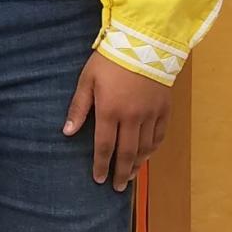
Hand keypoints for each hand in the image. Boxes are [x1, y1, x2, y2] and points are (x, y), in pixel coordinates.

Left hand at [63, 52, 171, 190]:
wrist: (145, 43)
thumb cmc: (110, 60)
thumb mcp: (87, 80)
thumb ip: (78, 107)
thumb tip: (67, 132)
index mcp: (109, 111)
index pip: (104, 146)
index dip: (101, 165)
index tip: (99, 179)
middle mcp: (132, 118)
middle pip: (126, 153)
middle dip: (120, 173)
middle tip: (117, 188)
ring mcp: (151, 114)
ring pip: (145, 148)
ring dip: (137, 164)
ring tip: (131, 176)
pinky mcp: (164, 109)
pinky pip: (159, 135)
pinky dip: (153, 149)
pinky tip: (147, 156)